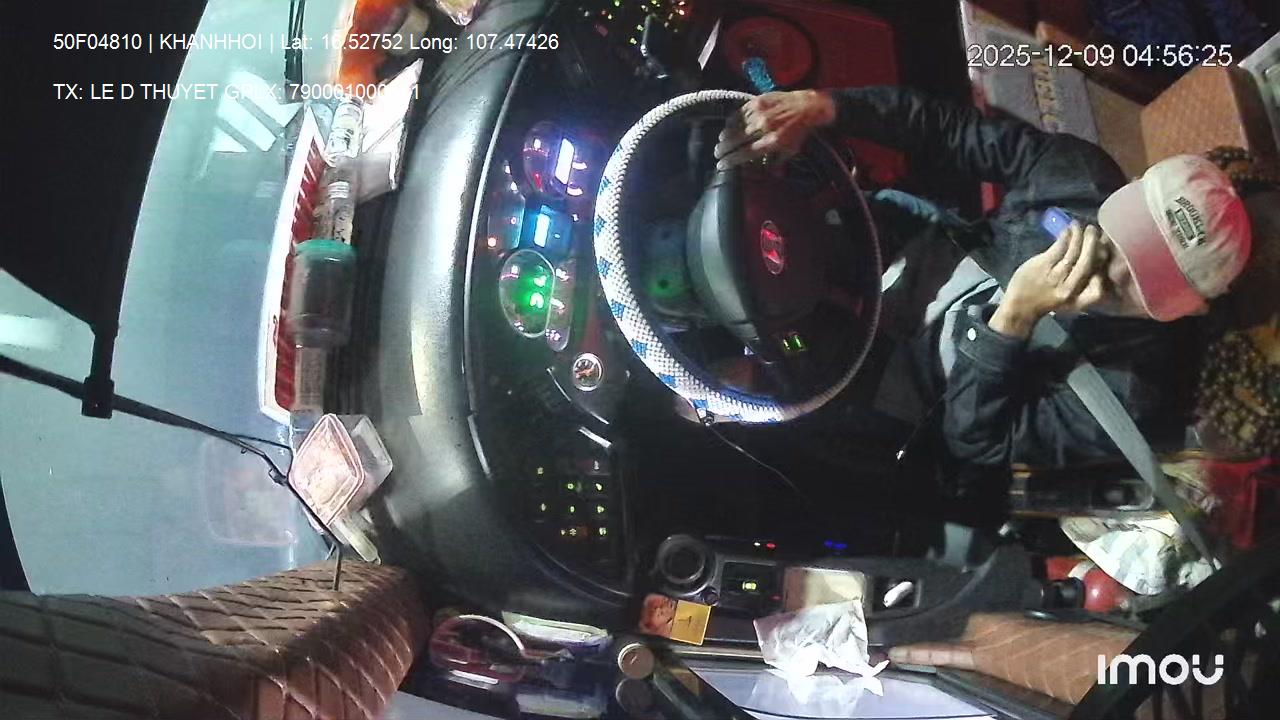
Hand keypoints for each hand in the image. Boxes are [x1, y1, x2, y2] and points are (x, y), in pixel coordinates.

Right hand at [714, 90, 835, 169]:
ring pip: (735, 125)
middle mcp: (763, 127)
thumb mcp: (790, 151)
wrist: (808, 106)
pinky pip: (740, 112)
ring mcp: (760, 112)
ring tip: (721, 141)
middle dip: (723, 148)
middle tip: (717, 153)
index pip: (745, 153)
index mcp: (772, 141)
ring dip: (726, 135)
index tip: (721, 165)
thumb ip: (773, 161)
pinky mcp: (758, 101)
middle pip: (735, 140)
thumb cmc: (800, 131)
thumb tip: (756, 170)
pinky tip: (729, 125)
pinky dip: (733, 120)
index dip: (730, 160)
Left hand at [990, 222, 1107, 337]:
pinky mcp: (1043, 265)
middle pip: (1087, 262)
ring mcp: (1055, 276)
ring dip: (1079, 236)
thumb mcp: (1069, 299)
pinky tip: (1068, 230)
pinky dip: (1066, 236)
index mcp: (1078, 300)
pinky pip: (1059, 247)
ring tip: (1079, 226)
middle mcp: (1069, 289)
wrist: (1019, 306)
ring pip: (1074, 252)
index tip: (1104, 253)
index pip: (1098, 286)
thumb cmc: (1045, 299)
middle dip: (1092, 243)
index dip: (1104, 271)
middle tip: (1094, 230)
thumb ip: (1082, 283)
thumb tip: (1094, 256)